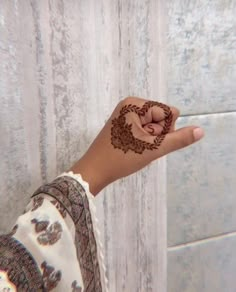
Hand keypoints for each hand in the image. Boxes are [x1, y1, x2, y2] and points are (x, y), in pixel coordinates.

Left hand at [71, 97, 203, 194]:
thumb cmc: (121, 158)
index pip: (170, 113)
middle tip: (141, 147)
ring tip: (135, 149)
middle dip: (157, 135)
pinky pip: (144, 129)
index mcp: (135, 104)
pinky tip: (132, 148)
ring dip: (151, 140)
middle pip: (162, 118)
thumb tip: (200, 131)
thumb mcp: (153, 149)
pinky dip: (143, 140)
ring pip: (154, 126)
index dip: (165, 131)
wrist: (94, 171)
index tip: (149, 142)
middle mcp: (130, 104)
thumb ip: (178, 139)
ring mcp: (125, 114)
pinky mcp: (123, 124)